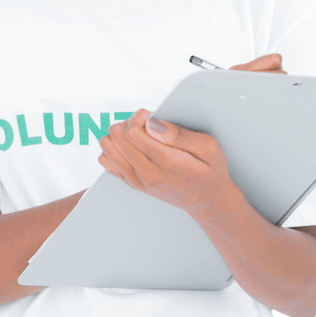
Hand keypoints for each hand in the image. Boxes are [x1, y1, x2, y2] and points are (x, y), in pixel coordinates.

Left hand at [97, 53, 286, 217]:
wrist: (206, 200)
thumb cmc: (209, 171)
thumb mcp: (208, 148)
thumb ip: (180, 134)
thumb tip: (152, 124)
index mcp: (166, 162)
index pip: (133, 130)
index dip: (139, 116)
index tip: (151, 116)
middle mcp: (147, 173)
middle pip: (117, 135)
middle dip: (129, 122)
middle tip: (145, 124)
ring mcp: (136, 180)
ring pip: (108, 146)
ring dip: (119, 134)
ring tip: (138, 135)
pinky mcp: (131, 183)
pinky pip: (106, 161)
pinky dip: (113, 149)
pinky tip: (130, 147)